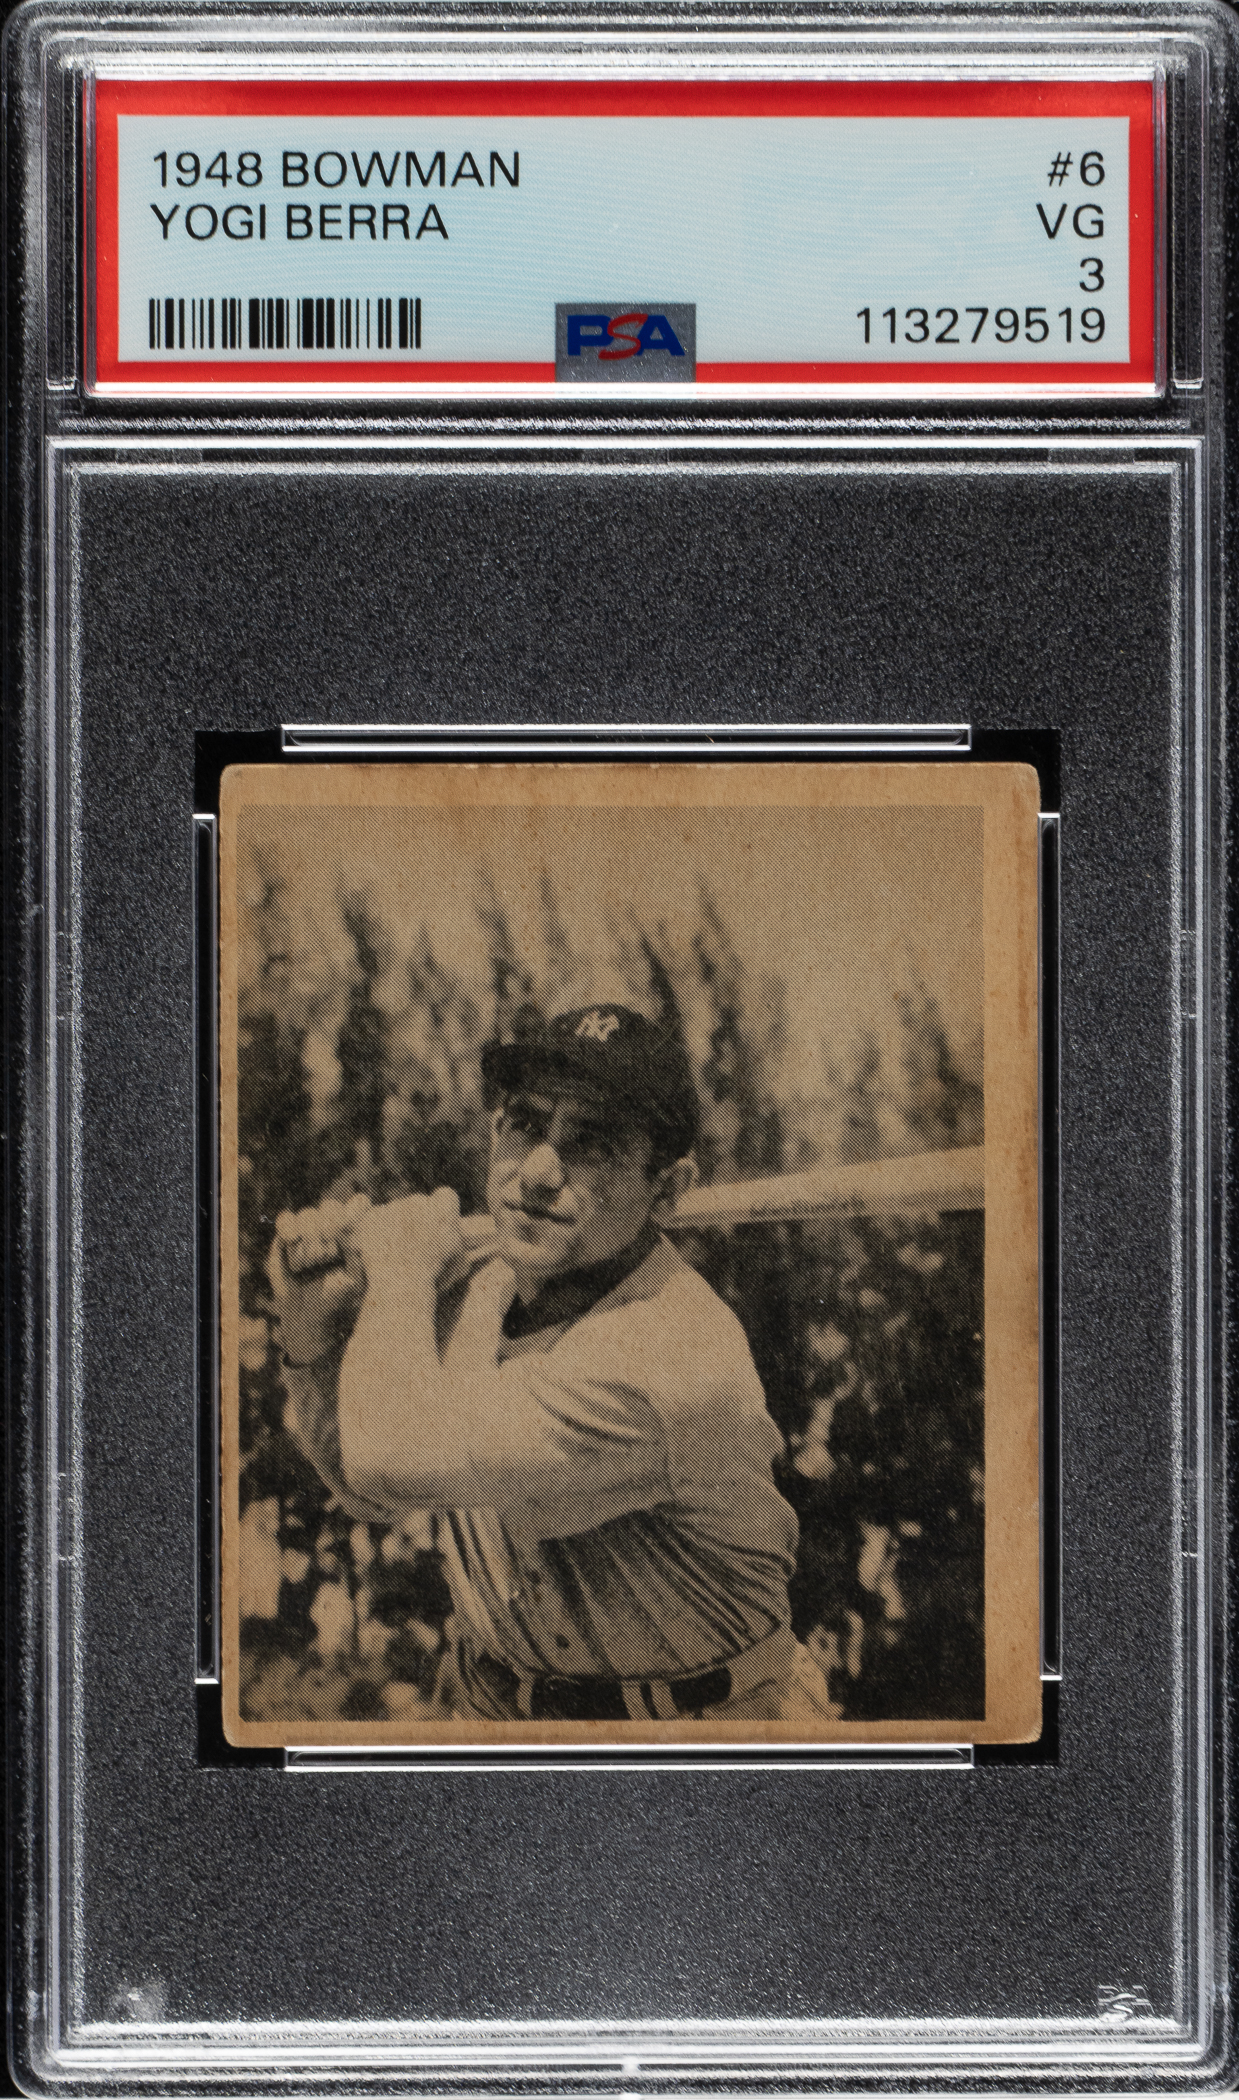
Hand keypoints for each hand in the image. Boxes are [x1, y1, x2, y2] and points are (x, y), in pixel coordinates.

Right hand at [269, 1194, 368, 1365]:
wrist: (309, 1313)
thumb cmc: (339, 1296)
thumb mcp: (357, 1277)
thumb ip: (359, 1254)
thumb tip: (353, 1230)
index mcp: (353, 1230)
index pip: (358, 1203)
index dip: (354, 1211)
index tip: (349, 1230)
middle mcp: (330, 1225)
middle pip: (330, 1207)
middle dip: (329, 1226)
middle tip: (329, 1252)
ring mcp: (307, 1228)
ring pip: (308, 1214)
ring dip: (310, 1236)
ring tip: (313, 1262)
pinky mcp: (285, 1235)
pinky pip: (286, 1219)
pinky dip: (289, 1227)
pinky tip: (293, 1239)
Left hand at [349, 1187, 463, 1291]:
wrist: (402, 1284)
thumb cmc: (435, 1276)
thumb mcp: (459, 1261)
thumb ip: (458, 1243)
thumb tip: (454, 1235)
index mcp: (444, 1206)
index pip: (445, 1196)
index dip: (441, 1210)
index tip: (437, 1226)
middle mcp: (419, 1200)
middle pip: (419, 1203)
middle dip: (417, 1219)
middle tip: (415, 1245)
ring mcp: (394, 1206)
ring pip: (396, 1210)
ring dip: (396, 1225)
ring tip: (397, 1252)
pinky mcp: (372, 1215)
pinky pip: (375, 1217)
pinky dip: (376, 1230)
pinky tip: (381, 1248)